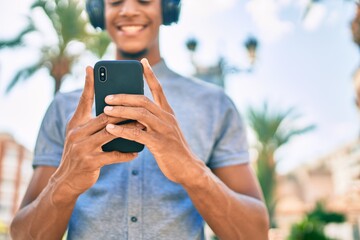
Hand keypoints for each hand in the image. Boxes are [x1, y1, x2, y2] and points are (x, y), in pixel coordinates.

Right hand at [51, 67, 136, 200]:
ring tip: (143, 127)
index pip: (84, 100)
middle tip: (141, 104)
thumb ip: (91, 120)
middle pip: (105, 116)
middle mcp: (77, 133)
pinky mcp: (90, 162)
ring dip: (129, 130)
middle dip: (124, 111)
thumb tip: (110, 107)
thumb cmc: (78, 154)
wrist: (66, 181)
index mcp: (76, 123)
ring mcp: (82, 148)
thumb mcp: (79, 134)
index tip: (92, 67)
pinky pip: (112, 155)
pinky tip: (136, 153)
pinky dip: (126, 153)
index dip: (88, 84)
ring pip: (111, 133)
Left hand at [104, 59, 204, 184]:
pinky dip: (123, 130)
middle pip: (144, 100)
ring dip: (121, 110)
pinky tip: (111, 129)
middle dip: (124, 96)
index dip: (150, 75)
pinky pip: (138, 134)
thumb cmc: (173, 150)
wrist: (188, 168)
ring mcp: (164, 130)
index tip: (142, 62)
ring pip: (140, 114)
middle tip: (107, 96)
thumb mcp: (165, 131)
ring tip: (105, 109)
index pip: (159, 89)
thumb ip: (153, 121)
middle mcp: (167, 118)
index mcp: (168, 113)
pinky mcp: (160, 144)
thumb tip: (134, 115)